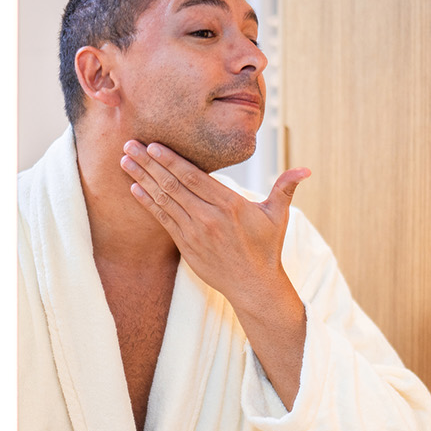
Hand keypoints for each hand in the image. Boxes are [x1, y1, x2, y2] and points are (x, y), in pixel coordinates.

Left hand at [121, 140, 310, 406]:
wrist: (254, 286)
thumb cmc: (267, 248)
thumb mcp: (278, 216)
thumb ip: (285, 188)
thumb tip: (306, 169)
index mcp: (230, 205)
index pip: (194, 177)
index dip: (171, 160)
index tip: (153, 145)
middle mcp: (209, 218)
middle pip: (173, 184)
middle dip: (148, 163)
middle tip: (129, 145)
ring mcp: (195, 233)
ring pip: (163, 200)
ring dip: (142, 179)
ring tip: (125, 161)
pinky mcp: (186, 246)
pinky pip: (163, 220)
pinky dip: (147, 203)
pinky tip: (134, 188)